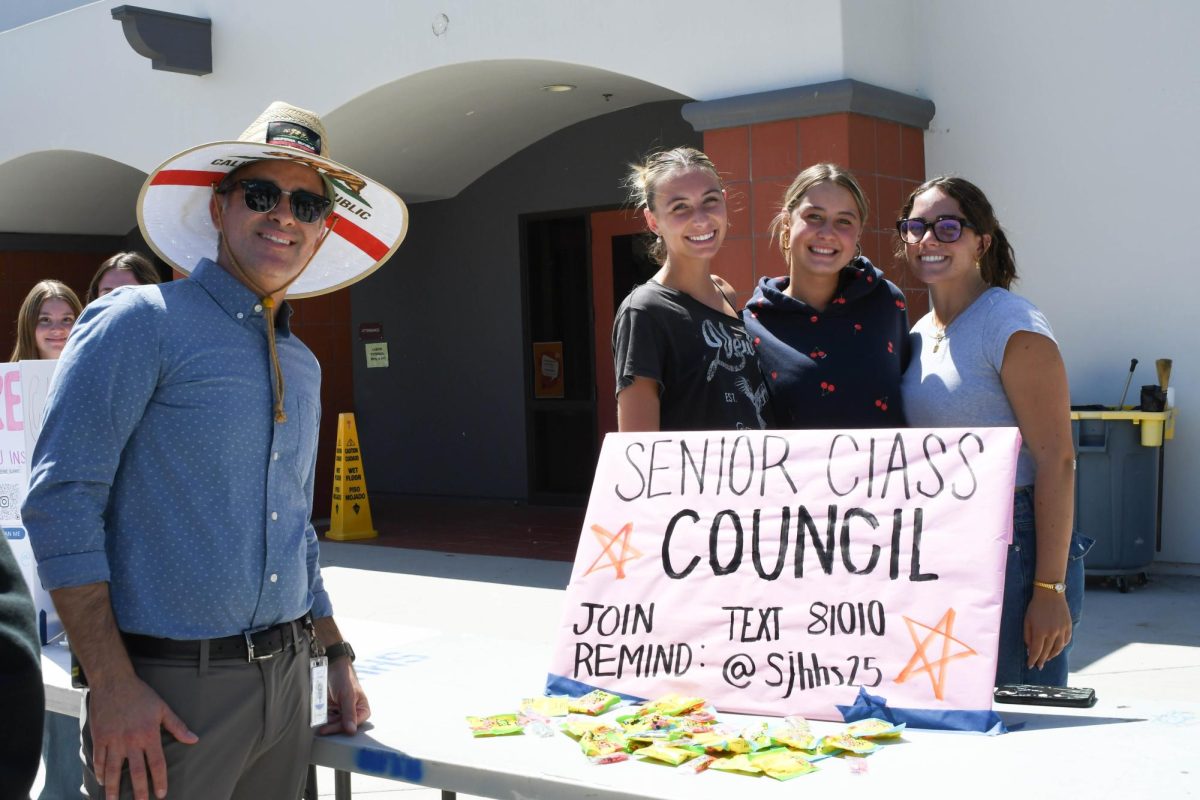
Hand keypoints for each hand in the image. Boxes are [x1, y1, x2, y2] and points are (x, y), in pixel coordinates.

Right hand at [87, 675, 197, 799]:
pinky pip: (99, 759)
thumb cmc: (141, 695)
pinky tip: (103, 781)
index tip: (161, 794)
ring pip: (113, 770)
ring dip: (113, 788)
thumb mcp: (162, 708)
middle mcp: (130, 741)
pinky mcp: (99, 737)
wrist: (113, 682)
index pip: (156, 763)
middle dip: (138, 791)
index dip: (160, 781)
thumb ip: (177, 726)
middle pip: (136, 772)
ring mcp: (113, 740)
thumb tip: (194, 739)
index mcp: (148, 734)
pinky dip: (100, 772)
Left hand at [318, 658, 369, 735]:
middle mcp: (354, 712)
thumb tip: (352, 731)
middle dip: (333, 726)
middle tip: (323, 729)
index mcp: (363, 709)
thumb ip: (349, 713)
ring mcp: (342, 711)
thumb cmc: (344, 678)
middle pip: (343, 726)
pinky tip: (320, 715)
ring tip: (321, 718)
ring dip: (327, 722)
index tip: (330, 729)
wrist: (332, 667)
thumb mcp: (347, 696)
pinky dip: (323, 717)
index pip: (354, 724)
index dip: (343, 727)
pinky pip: (328, 718)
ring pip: (335, 723)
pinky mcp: (333, 710)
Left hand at [1024, 590, 1071, 670]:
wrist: (1050, 594)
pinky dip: (1061, 647)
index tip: (1030, 666)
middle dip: (1042, 660)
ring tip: (1047, 659)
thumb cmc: (1035, 607)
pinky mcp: (1068, 627)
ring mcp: (1062, 630)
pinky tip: (1057, 649)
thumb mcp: (1027, 620)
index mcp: (1040, 632)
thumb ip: (1028, 636)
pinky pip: (1066, 641)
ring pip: (1058, 648)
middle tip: (1039, 666)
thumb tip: (1030, 650)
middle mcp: (1052, 633)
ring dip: (1052, 655)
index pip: (1036, 651)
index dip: (1033, 660)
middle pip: (1047, 652)